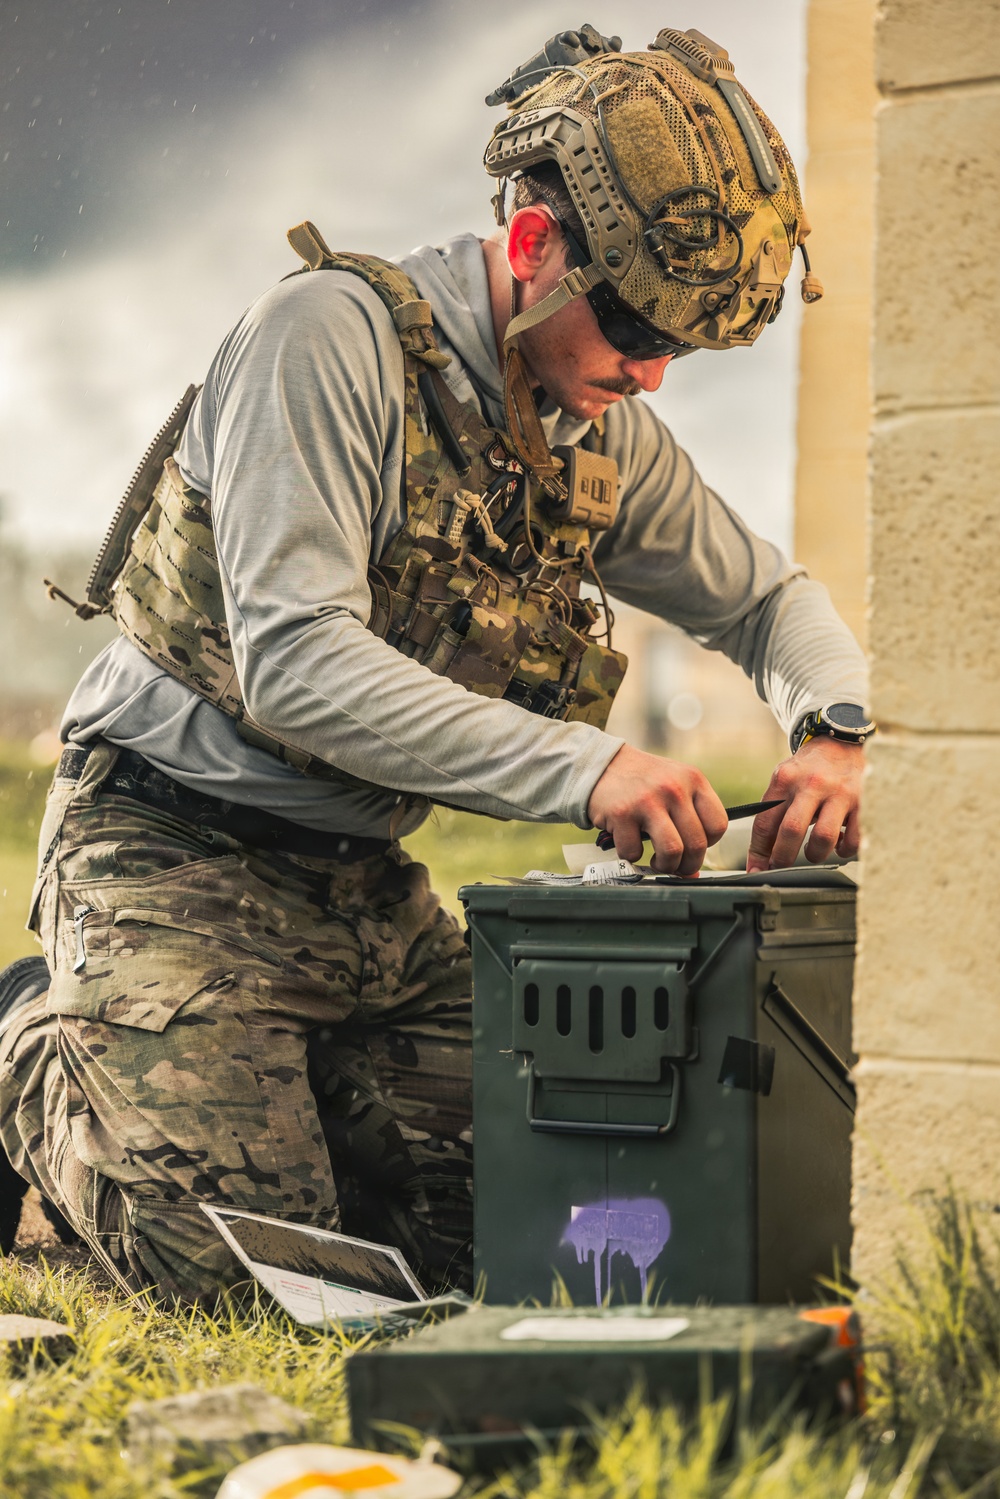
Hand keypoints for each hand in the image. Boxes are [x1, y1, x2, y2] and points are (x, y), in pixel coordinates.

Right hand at [587, 745, 727, 875]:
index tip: (693, 846)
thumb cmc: (643, 781)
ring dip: (665, 866)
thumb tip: (693, 872)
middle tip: (675, 865)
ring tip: (656, 862)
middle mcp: (673, 788)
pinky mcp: (622, 813)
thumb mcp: (675, 785)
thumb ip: (689, 820)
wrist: (602, 764)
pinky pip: (634, 852)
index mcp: (693, 779)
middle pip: (697, 844)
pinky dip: (631, 856)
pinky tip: (629, 842)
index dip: (708, 844)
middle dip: (687, 865)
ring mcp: (647, 800)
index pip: (718, 825)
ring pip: (672, 851)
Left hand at [746, 738, 863, 871]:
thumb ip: (775, 810)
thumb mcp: (786, 779)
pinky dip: (844, 849)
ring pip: (823, 839)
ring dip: (814, 854)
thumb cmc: (810, 769)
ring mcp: (840, 793)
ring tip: (812, 851)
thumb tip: (763, 853)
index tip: (756, 869)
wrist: (843, 742)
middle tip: (781, 866)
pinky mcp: (864, 802)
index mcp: (786, 780)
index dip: (758, 852)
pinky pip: (853, 840)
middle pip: (792, 831)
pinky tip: (839, 842)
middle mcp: (812, 784)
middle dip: (782, 857)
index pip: (765, 822)